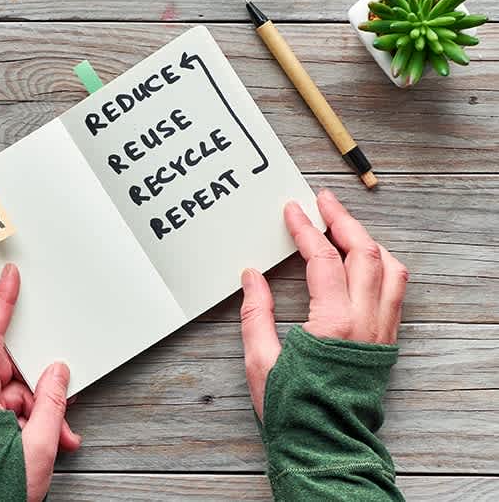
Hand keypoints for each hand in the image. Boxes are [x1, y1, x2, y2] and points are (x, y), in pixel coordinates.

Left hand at [0, 263, 81, 501]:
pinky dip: (25, 425)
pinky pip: (2, 413)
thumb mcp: (37, 445)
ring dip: (37, 415)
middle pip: (8, 374)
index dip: (1, 304)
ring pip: (10, 396)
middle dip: (39, 393)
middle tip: (59, 414)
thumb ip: (50, 402)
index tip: (8, 278)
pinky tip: (46, 443)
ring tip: (56, 441)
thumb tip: (57, 373)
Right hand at [240, 189, 408, 419]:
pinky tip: (364, 262)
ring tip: (345, 227)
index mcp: (334, 324)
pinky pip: (395, 291)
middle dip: (344, 221)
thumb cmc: (293, 409)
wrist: (325, 446)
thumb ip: (256, 313)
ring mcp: (381, 332)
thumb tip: (252, 277)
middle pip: (366, 253)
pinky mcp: (386, 342)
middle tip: (323, 201)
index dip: (306, 230)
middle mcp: (366, 322)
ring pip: (390, 269)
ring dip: (368, 241)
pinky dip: (381, 266)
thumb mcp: (260, 360)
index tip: (292, 210)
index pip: (324, 260)